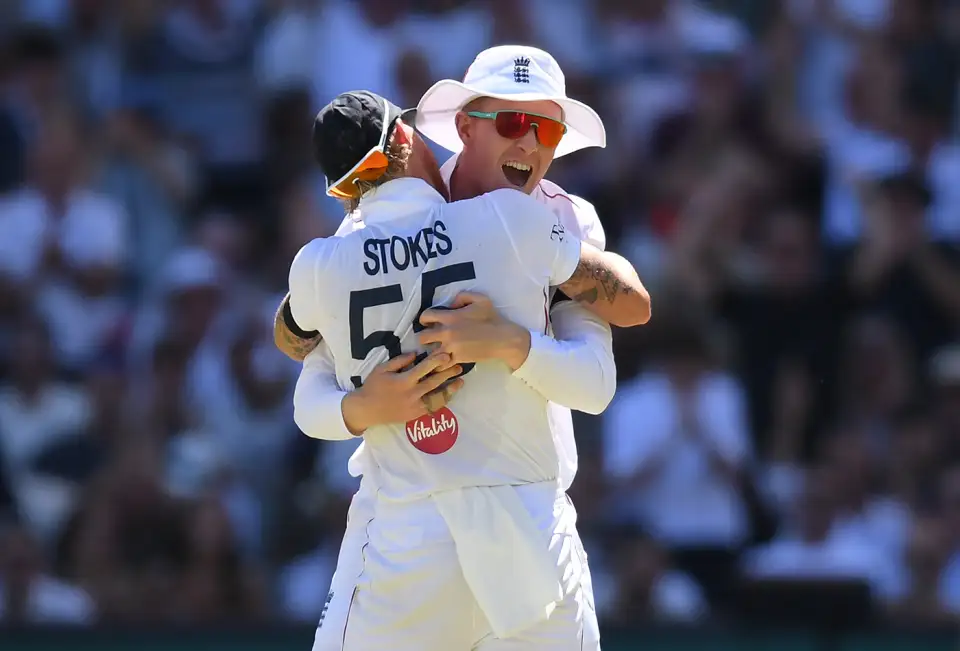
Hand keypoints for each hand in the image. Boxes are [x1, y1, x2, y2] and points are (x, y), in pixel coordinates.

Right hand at [341, 350, 463, 433]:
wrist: (366, 410)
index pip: (424, 368)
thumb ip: (399, 361)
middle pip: (435, 382)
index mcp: (404, 381)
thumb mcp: (382, 369)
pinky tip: (449, 395)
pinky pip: (432, 407)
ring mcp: (415, 406)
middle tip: (459, 365)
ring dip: (450, 389)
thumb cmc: (373, 386)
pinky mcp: (415, 414)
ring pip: (437, 397)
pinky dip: (442, 401)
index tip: (447, 355)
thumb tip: (415, 354)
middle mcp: (412, 394)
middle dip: (448, 373)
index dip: (437, 361)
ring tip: (460, 381)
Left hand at [417, 292, 530, 370]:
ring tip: (435, 352)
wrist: (503, 338)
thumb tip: (450, 305)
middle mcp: (447, 332)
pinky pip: (442, 364)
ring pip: (429, 354)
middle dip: (424, 338)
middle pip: (422, 337)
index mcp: (450, 317)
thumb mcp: (480, 299)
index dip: (424, 319)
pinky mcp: (458, 358)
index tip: (428, 323)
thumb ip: (461, 297)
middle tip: (430, 339)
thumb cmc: (492, 318)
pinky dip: (441, 364)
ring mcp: (451, 347)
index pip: (426, 316)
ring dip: (431, 352)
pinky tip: (444, 362)